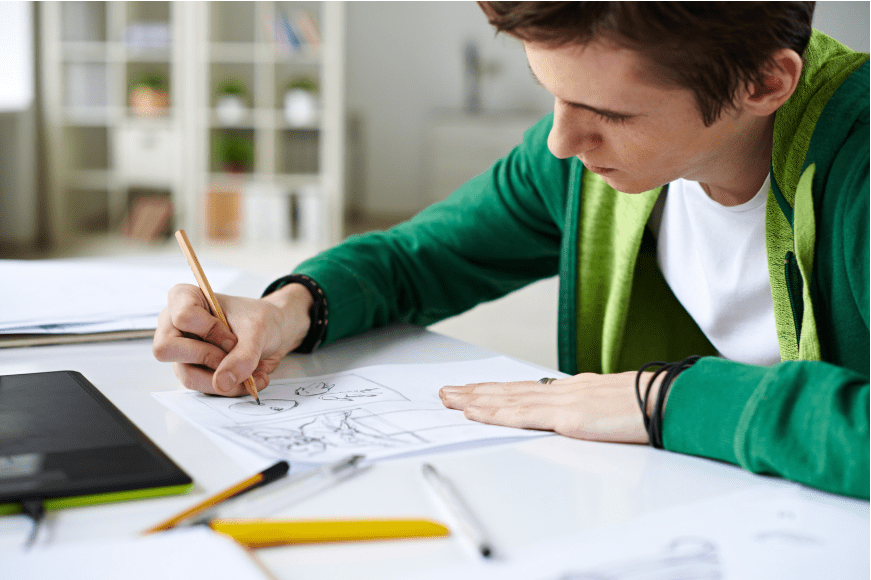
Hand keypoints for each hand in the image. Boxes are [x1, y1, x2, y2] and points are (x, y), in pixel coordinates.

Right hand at [152, 283, 312, 396]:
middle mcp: (174, 326)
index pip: (182, 317)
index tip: (233, 336)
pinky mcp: (193, 371)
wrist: (273, 332)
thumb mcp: (257, 331)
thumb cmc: (259, 319)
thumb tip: (222, 383)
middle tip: (236, 354)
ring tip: (253, 372)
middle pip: (166, 349)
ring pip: (187, 375)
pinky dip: (230, 387)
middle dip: (208, 357)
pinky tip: (252, 378)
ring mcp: (181, 351)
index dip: (210, 330)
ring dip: (224, 380)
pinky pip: (203, 387)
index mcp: (184, 299)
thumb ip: (242, 355)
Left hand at [439, 371, 664, 443]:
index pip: (524, 388)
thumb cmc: (650, 404)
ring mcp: (563, 402)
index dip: (495, 390)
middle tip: (445, 392)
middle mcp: (563, 390)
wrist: (671, 401)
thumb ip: (591, 408)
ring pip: (507, 400)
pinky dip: (494, 414)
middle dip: (474, 392)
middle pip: (508, 390)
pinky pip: (522, 416)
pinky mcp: (568, 417)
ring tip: (448, 399)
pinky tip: (474, 413)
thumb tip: (577, 413)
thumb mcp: (614, 404)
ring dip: (474, 400)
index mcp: (574, 388)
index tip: (472, 391)